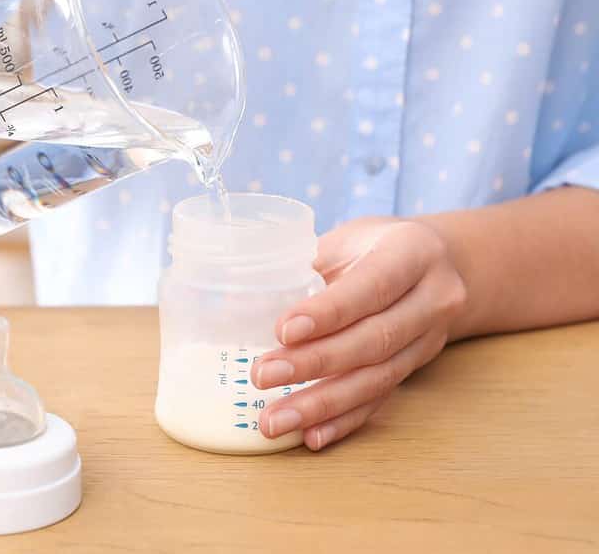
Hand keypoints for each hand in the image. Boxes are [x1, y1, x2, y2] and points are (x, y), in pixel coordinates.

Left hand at [250, 218, 467, 450]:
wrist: (437, 264)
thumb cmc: (373, 246)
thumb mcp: (346, 238)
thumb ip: (305, 263)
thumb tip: (237, 299)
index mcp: (413, 252)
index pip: (372, 286)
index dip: (329, 312)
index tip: (283, 331)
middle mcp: (432, 299)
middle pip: (374, 339)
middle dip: (315, 363)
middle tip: (262, 375)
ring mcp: (428, 340)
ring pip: (376, 379)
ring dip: (322, 404)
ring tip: (274, 420)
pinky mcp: (415, 370)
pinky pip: (380, 401)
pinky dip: (343, 421)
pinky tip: (311, 436)